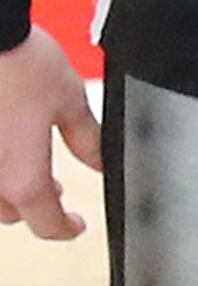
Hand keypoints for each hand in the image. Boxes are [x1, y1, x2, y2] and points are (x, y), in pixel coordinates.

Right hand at [0, 26, 99, 239]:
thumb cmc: (16, 58)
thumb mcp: (69, 100)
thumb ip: (87, 139)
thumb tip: (100, 162)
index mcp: (20, 178)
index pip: (47, 225)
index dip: (67, 228)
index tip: (76, 223)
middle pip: (8, 212)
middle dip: (32, 203)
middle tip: (51, 187)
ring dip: (2, 186)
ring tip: (17, 162)